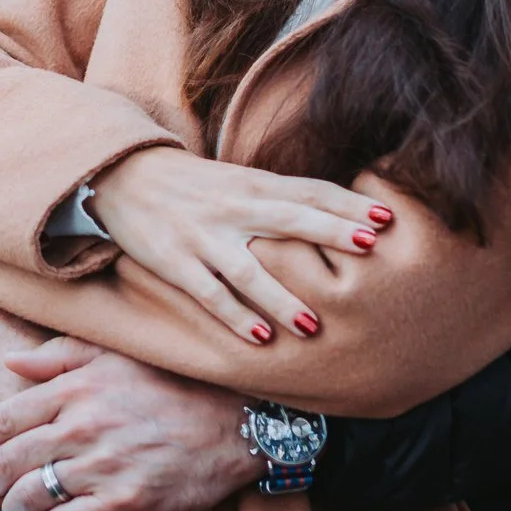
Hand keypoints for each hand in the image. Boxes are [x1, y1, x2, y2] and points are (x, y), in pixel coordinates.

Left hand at [0, 265, 238, 510]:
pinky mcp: (126, 501)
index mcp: (76, 387)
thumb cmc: (172, 383)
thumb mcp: (115, 354)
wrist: (237, 420)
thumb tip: (11, 361)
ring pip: (31, 497)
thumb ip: (59, 356)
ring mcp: (104, 465)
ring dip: (14, 509)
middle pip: (7, 461)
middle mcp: (83, 425)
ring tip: (14, 510)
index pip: (4, 418)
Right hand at [87, 146, 393, 342]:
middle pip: (290, 218)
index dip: (348, 203)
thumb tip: (341, 216)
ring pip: (248, 268)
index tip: (388, 216)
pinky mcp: (173, 261)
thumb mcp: (240, 181)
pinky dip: (234, 315)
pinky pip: (208, 292)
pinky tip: (259, 337)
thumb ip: (283, 198)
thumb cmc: (194, 184)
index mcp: (253, 184)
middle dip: (330, 232)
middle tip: (371, 248)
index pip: (309, 191)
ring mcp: (203, 235)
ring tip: (313, 326)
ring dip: (282, 297)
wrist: (122, 173)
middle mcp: (233, 207)